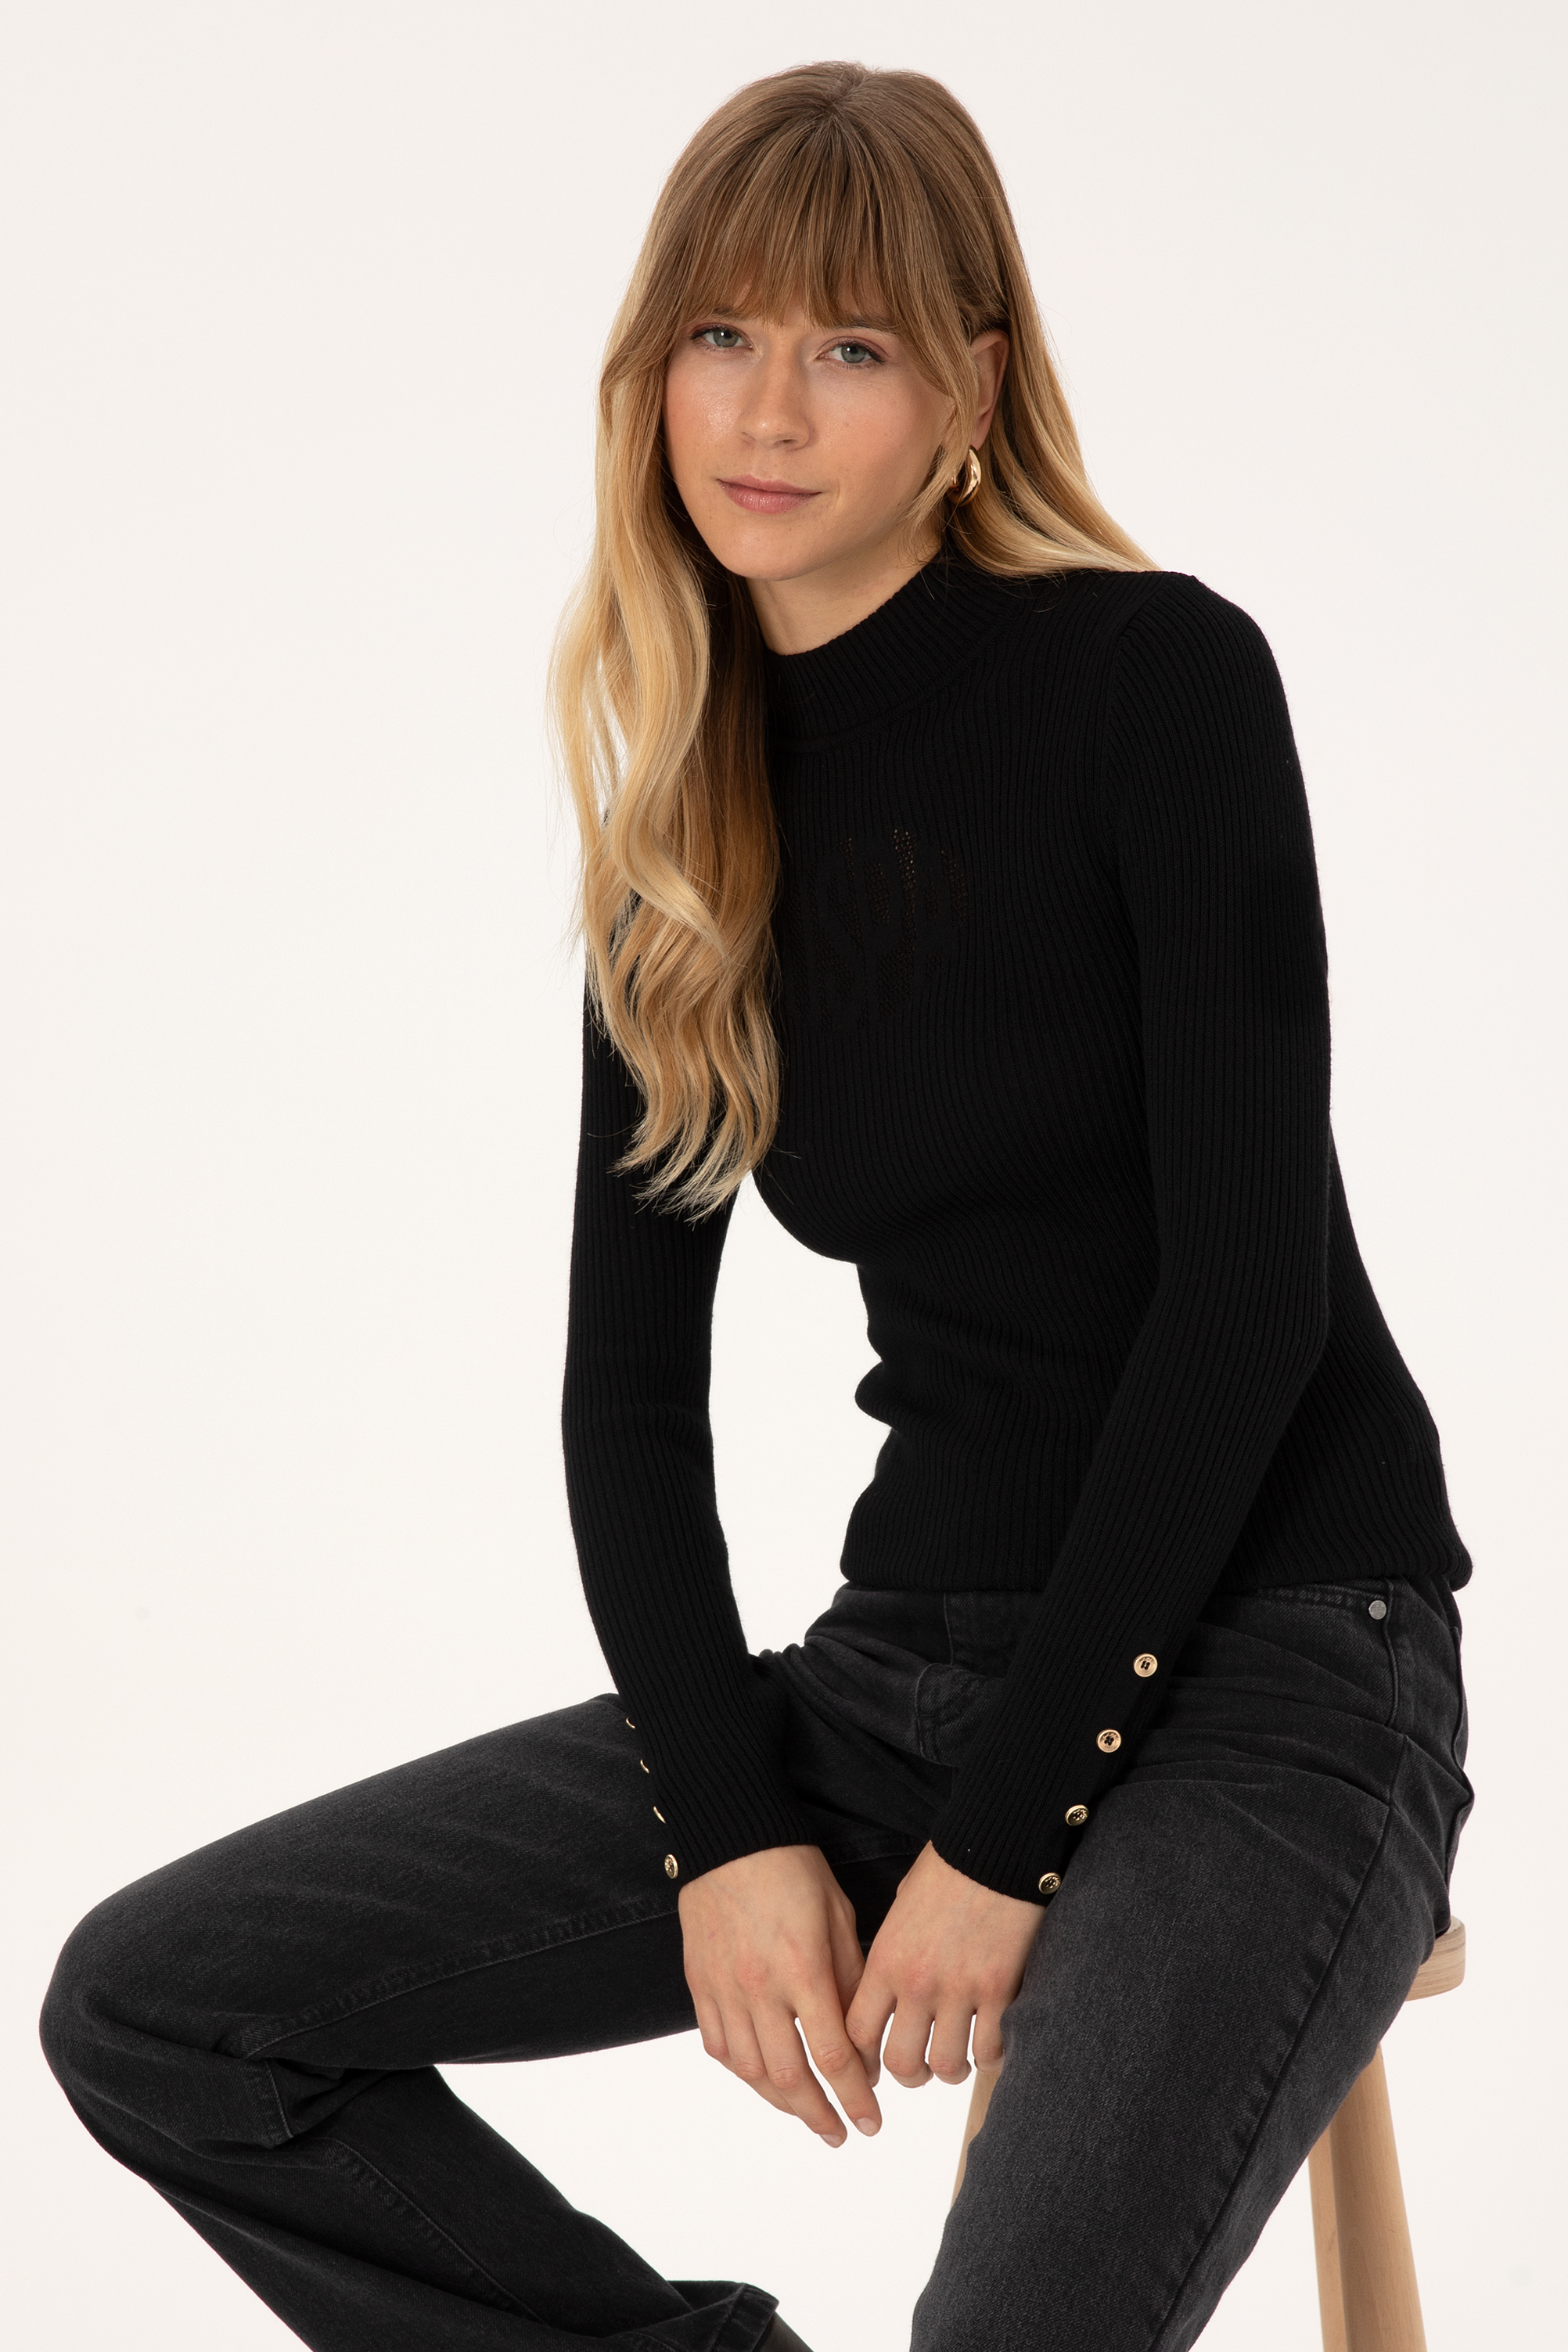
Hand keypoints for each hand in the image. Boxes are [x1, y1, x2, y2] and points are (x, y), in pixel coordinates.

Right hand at [678, 1843, 880, 2146]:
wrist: (730, 1836)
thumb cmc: (793, 1870)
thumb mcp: (839, 1915)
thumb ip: (851, 1976)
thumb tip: (863, 2036)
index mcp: (802, 1969)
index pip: (832, 2055)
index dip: (855, 2096)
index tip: (871, 2120)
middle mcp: (759, 1988)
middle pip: (789, 2076)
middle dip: (820, 2114)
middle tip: (840, 2134)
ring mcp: (724, 1989)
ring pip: (750, 2071)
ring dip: (781, 2103)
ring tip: (806, 2115)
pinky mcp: (700, 1984)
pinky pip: (718, 2046)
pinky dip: (742, 2071)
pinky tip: (761, 2080)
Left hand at [847, 1842, 1043, 2087]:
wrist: (993, 1848)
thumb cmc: (945, 1872)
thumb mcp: (901, 1912)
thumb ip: (891, 1958)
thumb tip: (887, 1996)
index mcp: (886, 1961)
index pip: (857, 2033)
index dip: (861, 2059)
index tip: (872, 2064)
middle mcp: (918, 1982)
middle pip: (900, 2062)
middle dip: (908, 2075)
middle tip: (919, 2070)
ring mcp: (961, 1989)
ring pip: (946, 2065)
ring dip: (950, 2071)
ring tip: (956, 2062)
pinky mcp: (1001, 1990)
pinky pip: (990, 2049)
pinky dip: (989, 2057)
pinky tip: (989, 2044)